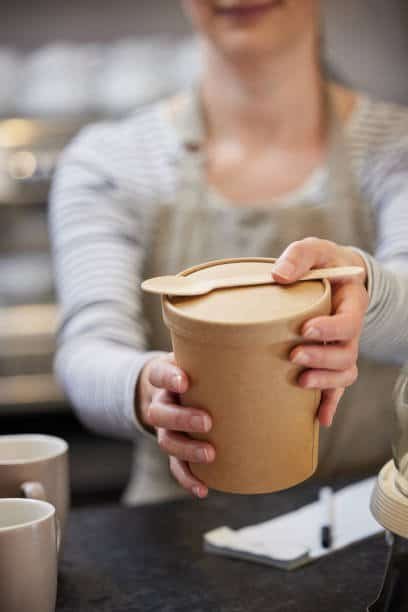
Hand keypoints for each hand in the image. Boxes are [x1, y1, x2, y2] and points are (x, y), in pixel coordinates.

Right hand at [137, 353, 214, 498]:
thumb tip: (280, 358)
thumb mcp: (204, 357)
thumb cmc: (200, 369)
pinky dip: (187, 477)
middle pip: (160, 412)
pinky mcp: (175, 445)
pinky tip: (203, 489)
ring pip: (165, 440)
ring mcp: (166, 427)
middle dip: (182, 418)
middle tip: (207, 421)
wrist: (175, 384)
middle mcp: (162, 401)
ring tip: (210, 454)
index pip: (159, 373)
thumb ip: (227, 354)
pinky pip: (175, 465)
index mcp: (167, 376)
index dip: (168, 378)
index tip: (184, 382)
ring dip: (187, 449)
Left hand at [272, 237, 368, 426]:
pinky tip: (320, 418)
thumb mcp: (313, 249)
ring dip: (326, 382)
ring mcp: (342, 347)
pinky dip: (330, 403)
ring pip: (346, 373)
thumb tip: (278, 275)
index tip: (306, 329)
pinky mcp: (329, 359)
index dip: (331, 329)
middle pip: (348, 353)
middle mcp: (350, 329)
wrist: (333, 275)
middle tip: (294, 355)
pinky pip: (336, 386)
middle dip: (323, 358)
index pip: (349, 321)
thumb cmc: (321, 263)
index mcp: (350, 303)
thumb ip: (299, 256)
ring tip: (300, 382)